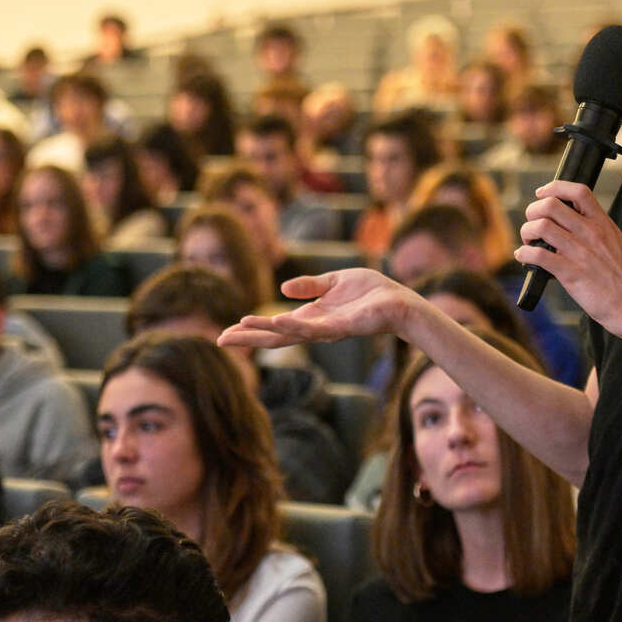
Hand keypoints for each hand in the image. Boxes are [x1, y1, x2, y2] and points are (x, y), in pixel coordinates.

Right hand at [218, 268, 414, 349]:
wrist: (400, 301)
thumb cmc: (372, 292)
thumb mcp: (335, 282)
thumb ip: (310, 285)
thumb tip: (282, 290)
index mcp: (312, 318)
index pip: (275, 327)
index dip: (252, 330)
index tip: (227, 333)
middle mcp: (316, 329)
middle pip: (275, 336)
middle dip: (249, 339)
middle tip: (220, 340)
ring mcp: (327, 331)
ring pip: (290, 334)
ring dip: (265, 331)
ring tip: (241, 327)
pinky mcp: (342, 328)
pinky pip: (314, 329)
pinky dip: (294, 326)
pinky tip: (277, 321)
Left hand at [516, 181, 621, 338]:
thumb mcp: (616, 243)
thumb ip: (597, 230)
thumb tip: (573, 222)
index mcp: (603, 224)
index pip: (578, 191)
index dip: (555, 187)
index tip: (542, 194)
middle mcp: (591, 234)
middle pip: (552, 205)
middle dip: (533, 211)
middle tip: (531, 223)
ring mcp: (581, 253)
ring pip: (541, 227)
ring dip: (526, 232)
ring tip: (528, 241)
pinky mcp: (571, 274)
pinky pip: (539, 255)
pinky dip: (525, 253)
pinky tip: (524, 257)